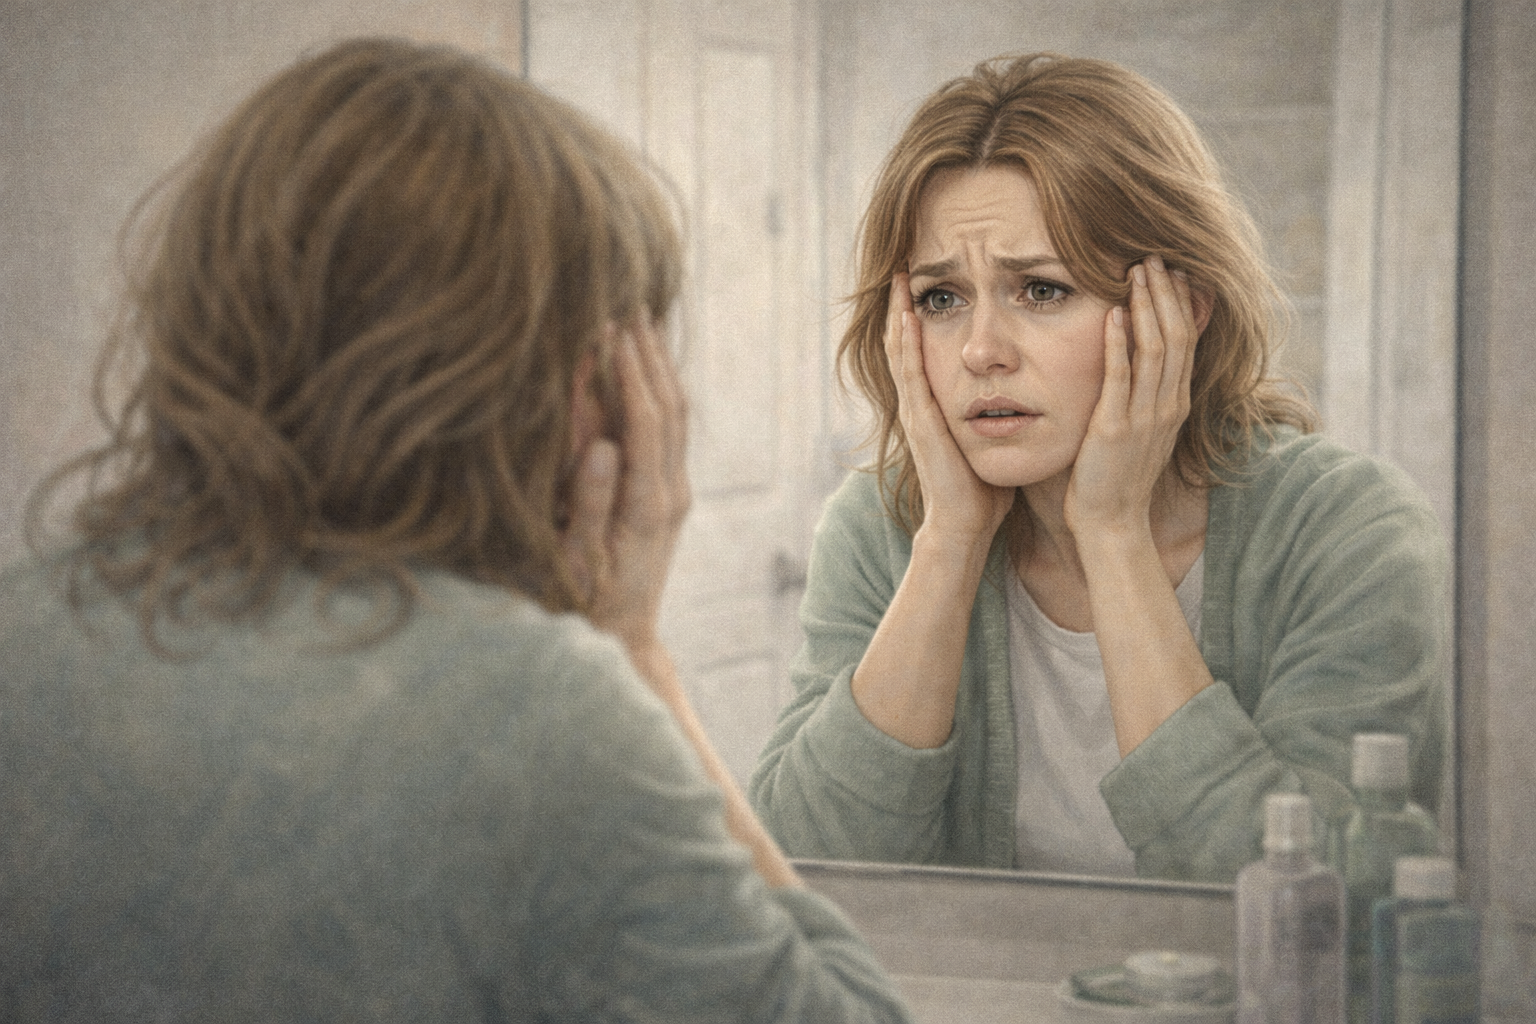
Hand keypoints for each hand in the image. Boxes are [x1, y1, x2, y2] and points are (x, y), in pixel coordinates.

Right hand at [561, 317, 689, 654]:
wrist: (622, 641)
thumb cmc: (585, 604)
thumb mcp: (577, 558)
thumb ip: (589, 501)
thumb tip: (601, 444)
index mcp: (648, 503)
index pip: (645, 420)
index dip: (630, 372)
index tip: (613, 326)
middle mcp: (670, 492)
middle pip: (669, 407)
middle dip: (649, 354)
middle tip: (630, 303)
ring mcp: (675, 493)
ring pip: (675, 415)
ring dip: (658, 366)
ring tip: (640, 322)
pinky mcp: (668, 496)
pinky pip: (668, 430)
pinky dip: (656, 391)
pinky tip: (642, 368)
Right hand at [885, 273, 1013, 544]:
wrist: (965, 525)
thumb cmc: (983, 488)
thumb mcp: (992, 437)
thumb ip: (1001, 413)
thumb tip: (1028, 391)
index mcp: (937, 404)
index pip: (926, 349)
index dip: (925, 313)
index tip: (933, 279)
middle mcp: (920, 402)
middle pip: (906, 341)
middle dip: (905, 303)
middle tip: (906, 262)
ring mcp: (916, 410)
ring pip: (902, 350)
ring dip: (900, 312)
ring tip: (901, 276)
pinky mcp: (921, 421)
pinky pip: (910, 373)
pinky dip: (906, 343)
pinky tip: (907, 316)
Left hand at [1064, 256, 1199, 539]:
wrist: (1112, 523)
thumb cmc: (1118, 477)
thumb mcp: (1140, 429)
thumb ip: (1144, 394)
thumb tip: (1137, 359)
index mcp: (1173, 403)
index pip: (1184, 341)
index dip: (1179, 303)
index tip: (1169, 270)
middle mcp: (1166, 405)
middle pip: (1176, 336)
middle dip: (1165, 293)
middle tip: (1153, 256)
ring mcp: (1143, 417)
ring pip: (1155, 350)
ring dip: (1146, 307)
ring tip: (1136, 271)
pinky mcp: (1113, 429)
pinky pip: (1120, 379)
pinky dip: (1118, 344)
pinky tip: (1111, 314)